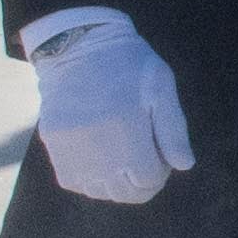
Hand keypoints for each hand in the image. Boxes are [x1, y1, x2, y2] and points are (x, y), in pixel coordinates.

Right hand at [21, 3, 194, 205]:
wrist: (76, 44)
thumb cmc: (126, 63)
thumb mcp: (160, 87)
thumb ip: (173, 130)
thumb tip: (183, 166)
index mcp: (128, 135)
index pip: (148, 181)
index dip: (159, 173)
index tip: (160, 156)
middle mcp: (98, 151)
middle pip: (124, 193)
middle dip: (140, 183)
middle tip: (144, 159)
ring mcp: (71, 151)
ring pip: (99, 191)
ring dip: (115, 183)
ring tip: (122, 159)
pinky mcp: (54, 147)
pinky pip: (75, 182)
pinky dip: (90, 179)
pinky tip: (99, 159)